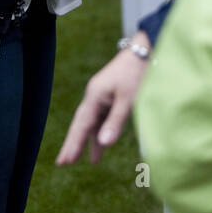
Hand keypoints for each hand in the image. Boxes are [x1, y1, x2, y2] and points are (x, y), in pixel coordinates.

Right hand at [56, 32, 151, 164]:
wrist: (147, 49)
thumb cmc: (137, 72)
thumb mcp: (128, 98)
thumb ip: (116, 121)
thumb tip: (104, 143)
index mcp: (95, 95)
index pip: (81, 125)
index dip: (72, 144)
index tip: (64, 161)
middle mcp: (95, 96)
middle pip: (82, 124)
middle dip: (75, 144)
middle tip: (64, 163)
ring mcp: (103, 95)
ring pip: (94, 122)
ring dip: (92, 140)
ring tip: (92, 162)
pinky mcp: (113, 95)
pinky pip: (103, 117)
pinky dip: (103, 131)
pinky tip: (105, 142)